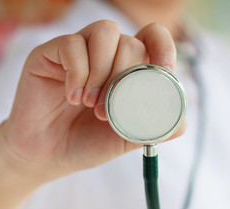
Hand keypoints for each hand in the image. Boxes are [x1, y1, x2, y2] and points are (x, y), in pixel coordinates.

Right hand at [0, 21, 184, 182]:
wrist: (47, 155)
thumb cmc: (88, 142)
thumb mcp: (127, 138)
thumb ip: (154, 126)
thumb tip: (183, 119)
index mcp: (128, 69)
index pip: (154, 38)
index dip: (164, 48)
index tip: (164, 72)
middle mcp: (106, 54)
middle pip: (131, 42)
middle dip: (124, 79)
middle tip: (106, 112)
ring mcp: (79, 50)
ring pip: (106, 32)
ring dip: (103, 72)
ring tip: (90, 104)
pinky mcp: (50, 52)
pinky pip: (72, 44)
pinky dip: (78, 73)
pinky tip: (72, 97)